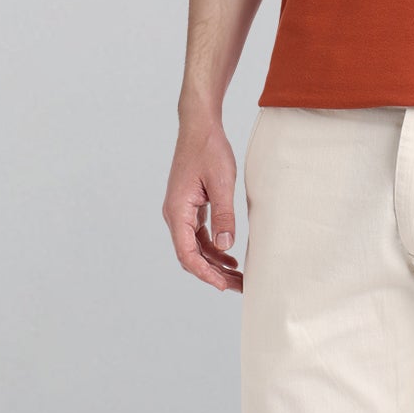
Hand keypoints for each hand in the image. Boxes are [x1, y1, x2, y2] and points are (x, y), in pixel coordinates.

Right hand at [163, 112, 241, 292]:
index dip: (205, 273)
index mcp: (178, 211)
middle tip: (238, 286)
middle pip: (190, 255)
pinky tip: (229, 256)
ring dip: (214, 263)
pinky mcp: (188, 206)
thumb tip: (225, 246)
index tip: (223, 286)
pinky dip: (212, 248)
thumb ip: (224, 215)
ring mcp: (180, 211)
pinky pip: (197, 235)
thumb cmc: (209, 150)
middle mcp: (174, 214)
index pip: (187, 254)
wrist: (199, 126)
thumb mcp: (222, 183)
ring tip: (237, 276)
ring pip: (194, 247)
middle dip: (213, 274)